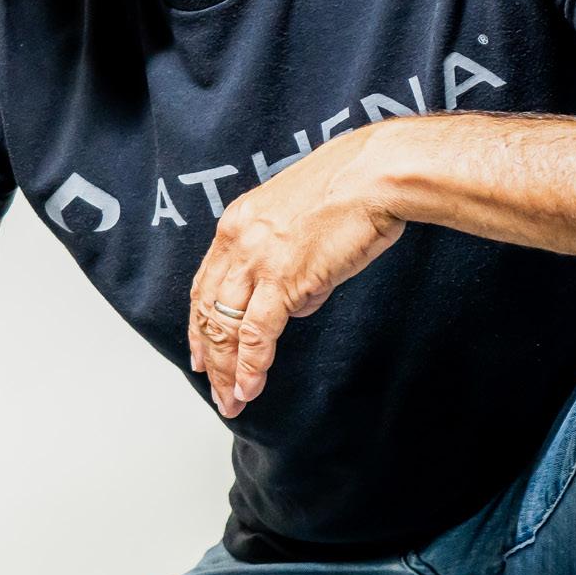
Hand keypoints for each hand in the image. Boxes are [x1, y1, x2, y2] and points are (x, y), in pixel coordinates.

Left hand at [189, 126, 407, 418]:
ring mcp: (256, 260)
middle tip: (215, 387)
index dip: (200, 323)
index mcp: (236, 224)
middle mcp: (236, 242)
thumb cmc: (352, 192)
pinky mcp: (283, 277)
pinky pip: (258, 332)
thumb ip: (289, 265)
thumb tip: (294, 304)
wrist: (375, 175)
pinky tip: (251, 387)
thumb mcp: (302, 226)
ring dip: (227, 370)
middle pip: (209, 311)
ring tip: (232, 400)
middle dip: (210, 356)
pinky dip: (252, 364)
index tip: (201, 351)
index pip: (205, 284)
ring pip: (226, 327)